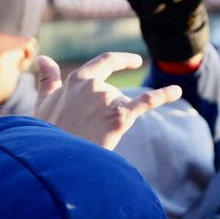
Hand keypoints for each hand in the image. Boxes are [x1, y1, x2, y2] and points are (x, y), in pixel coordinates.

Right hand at [35, 53, 182, 149]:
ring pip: (121, 107)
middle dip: (106, 112)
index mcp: (78, 79)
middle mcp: (94, 85)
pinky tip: (177, 91)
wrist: (55, 160)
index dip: (122, 60)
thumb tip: (43, 58)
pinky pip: (146, 102)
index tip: (135, 61)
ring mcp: (108, 100)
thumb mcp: (44, 103)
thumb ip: (48, 80)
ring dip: (111, 123)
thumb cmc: (47, 133)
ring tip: (90, 138)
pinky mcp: (120, 117)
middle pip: (113, 95)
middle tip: (89, 130)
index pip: (105, 62)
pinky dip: (163, 95)